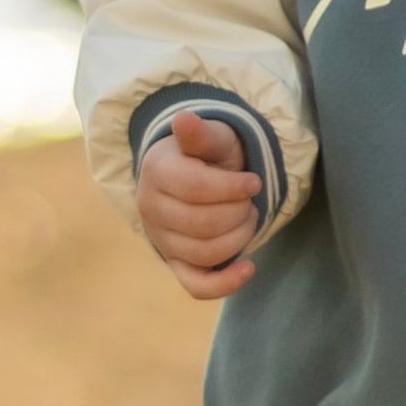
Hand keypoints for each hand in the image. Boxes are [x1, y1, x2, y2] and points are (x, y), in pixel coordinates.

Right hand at [137, 107, 262, 297]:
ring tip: (248, 218)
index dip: (233, 187)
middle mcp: (151, 208)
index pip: (195, 188)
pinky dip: (225, 283)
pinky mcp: (175, 262)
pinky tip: (249, 267)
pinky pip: (196, 285)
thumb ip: (201, 133)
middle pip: (202, 224)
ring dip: (240, 238)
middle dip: (239, 213)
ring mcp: (161, 239)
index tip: (254, 182)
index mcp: (157, 171)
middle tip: (249, 200)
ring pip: (204, 254)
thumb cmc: (209, 154)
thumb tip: (183, 120)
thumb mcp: (211, 137)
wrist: (197, 174)